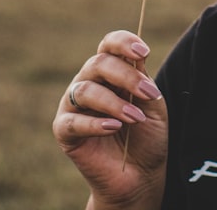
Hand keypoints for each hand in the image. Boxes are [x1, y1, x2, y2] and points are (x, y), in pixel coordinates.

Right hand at [53, 30, 167, 209]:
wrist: (140, 174)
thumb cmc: (146, 135)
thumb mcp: (152, 105)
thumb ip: (142, 81)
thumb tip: (135, 58)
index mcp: (110, 71)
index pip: (109, 45)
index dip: (123, 42)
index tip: (143, 52)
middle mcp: (88, 82)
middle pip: (99, 63)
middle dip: (126, 76)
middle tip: (148, 94)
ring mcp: (73, 105)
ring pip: (85, 91)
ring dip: (114, 103)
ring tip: (135, 119)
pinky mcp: (64, 131)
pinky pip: (72, 121)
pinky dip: (94, 124)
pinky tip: (113, 128)